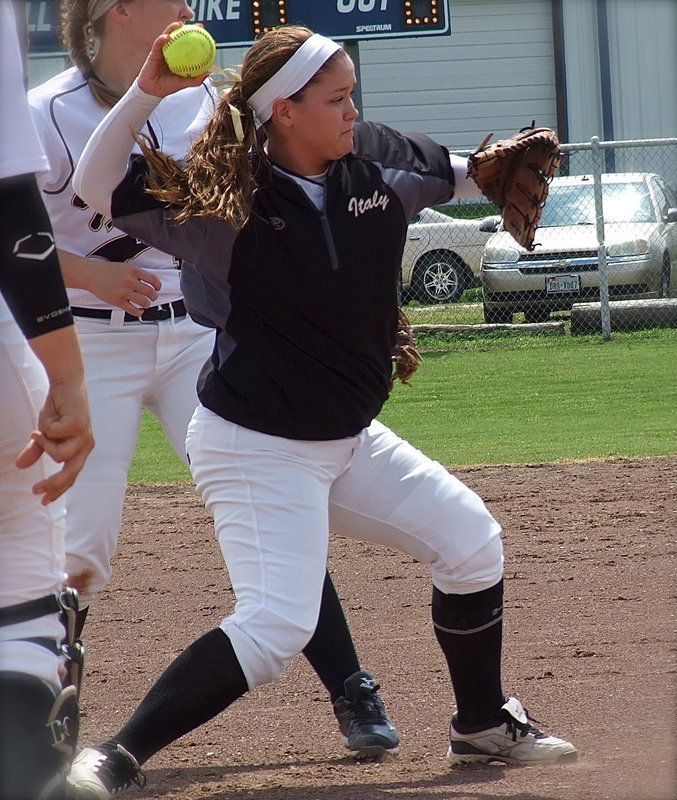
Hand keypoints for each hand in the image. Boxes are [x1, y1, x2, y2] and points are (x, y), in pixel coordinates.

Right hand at [16, 379, 93, 504]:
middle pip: (70, 473)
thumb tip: (20, 466)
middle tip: (35, 490)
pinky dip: (46, 427)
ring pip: (58, 454)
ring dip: (44, 443)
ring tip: (40, 430)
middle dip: (53, 484)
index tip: (43, 501)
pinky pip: (54, 435)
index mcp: (80, 450)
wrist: (65, 385)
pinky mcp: (79, 425)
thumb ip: (36, 450)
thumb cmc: (57, 410)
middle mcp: (86, 446)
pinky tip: (49, 417)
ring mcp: (85, 436)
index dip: (58, 489)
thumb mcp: (44, 434)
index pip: (71, 476)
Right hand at [87, 260, 161, 316]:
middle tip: (153, 297)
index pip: (153, 279)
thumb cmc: (106, 271)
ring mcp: (124, 292)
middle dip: (154, 296)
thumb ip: (137, 274)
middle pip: (151, 292)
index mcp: (133, 271)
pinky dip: (139, 312)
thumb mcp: (125, 267)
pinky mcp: (118, 301)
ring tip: (145, 303)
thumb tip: (149, 283)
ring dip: (147, 304)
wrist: (91, 274)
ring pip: (144, 302)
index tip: (158, 288)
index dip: (158, 285)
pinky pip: (133, 310)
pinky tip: (139, 310)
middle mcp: (130, 281)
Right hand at [137, 23, 211, 97]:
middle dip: (190, 29)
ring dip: (174, 28)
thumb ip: (195, 80)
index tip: (209, 38)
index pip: (190, 46)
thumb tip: (207, 74)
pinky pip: (158, 43)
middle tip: (199, 26)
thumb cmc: (167, 86)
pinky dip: (163, 39)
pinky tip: (168, 37)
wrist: (153, 90)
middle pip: (181, 37)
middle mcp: (172, 52)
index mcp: (180, 58)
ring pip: (168, 35)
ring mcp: (163, 50)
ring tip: (180, 25)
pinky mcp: (154, 52)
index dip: (199, 40)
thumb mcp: (183, 83)